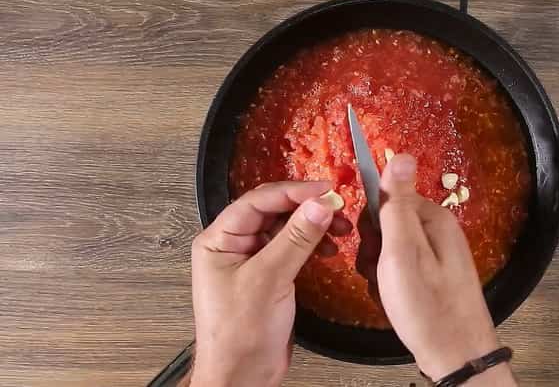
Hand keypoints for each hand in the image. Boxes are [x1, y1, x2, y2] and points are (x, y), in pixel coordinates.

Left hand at [190, 181, 349, 386]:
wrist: (241, 376)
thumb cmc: (238, 336)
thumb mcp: (269, 280)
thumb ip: (295, 239)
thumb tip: (319, 206)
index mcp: (219, 240)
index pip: (258, 201)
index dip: (293, 192)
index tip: (325, 190)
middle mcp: (233, 246)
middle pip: (273, 212)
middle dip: (306, 208)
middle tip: (337, 207)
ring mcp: (251, 261)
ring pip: (285, 229)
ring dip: (313, 226)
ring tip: (339, 228)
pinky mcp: (268, 277)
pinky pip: (291, 249)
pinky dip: (311, 246)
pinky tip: (328, 249)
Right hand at [377, 154, 515, 384]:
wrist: (456, 356)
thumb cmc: (427, 307)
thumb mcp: (404, 252)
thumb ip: (398, 204)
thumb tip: (400, 154)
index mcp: (434, 218)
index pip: (387, 199)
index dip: (370, 226)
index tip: (373, 251)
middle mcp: (439, 230)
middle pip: (388, 222)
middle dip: (375, 250)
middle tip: (380, 274)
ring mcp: (438, 253)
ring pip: (391, 248)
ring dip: (380, 269)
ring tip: (388, 290)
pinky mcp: (434, 274)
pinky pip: (401, 267)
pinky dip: (391, 283)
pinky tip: (395, 299)